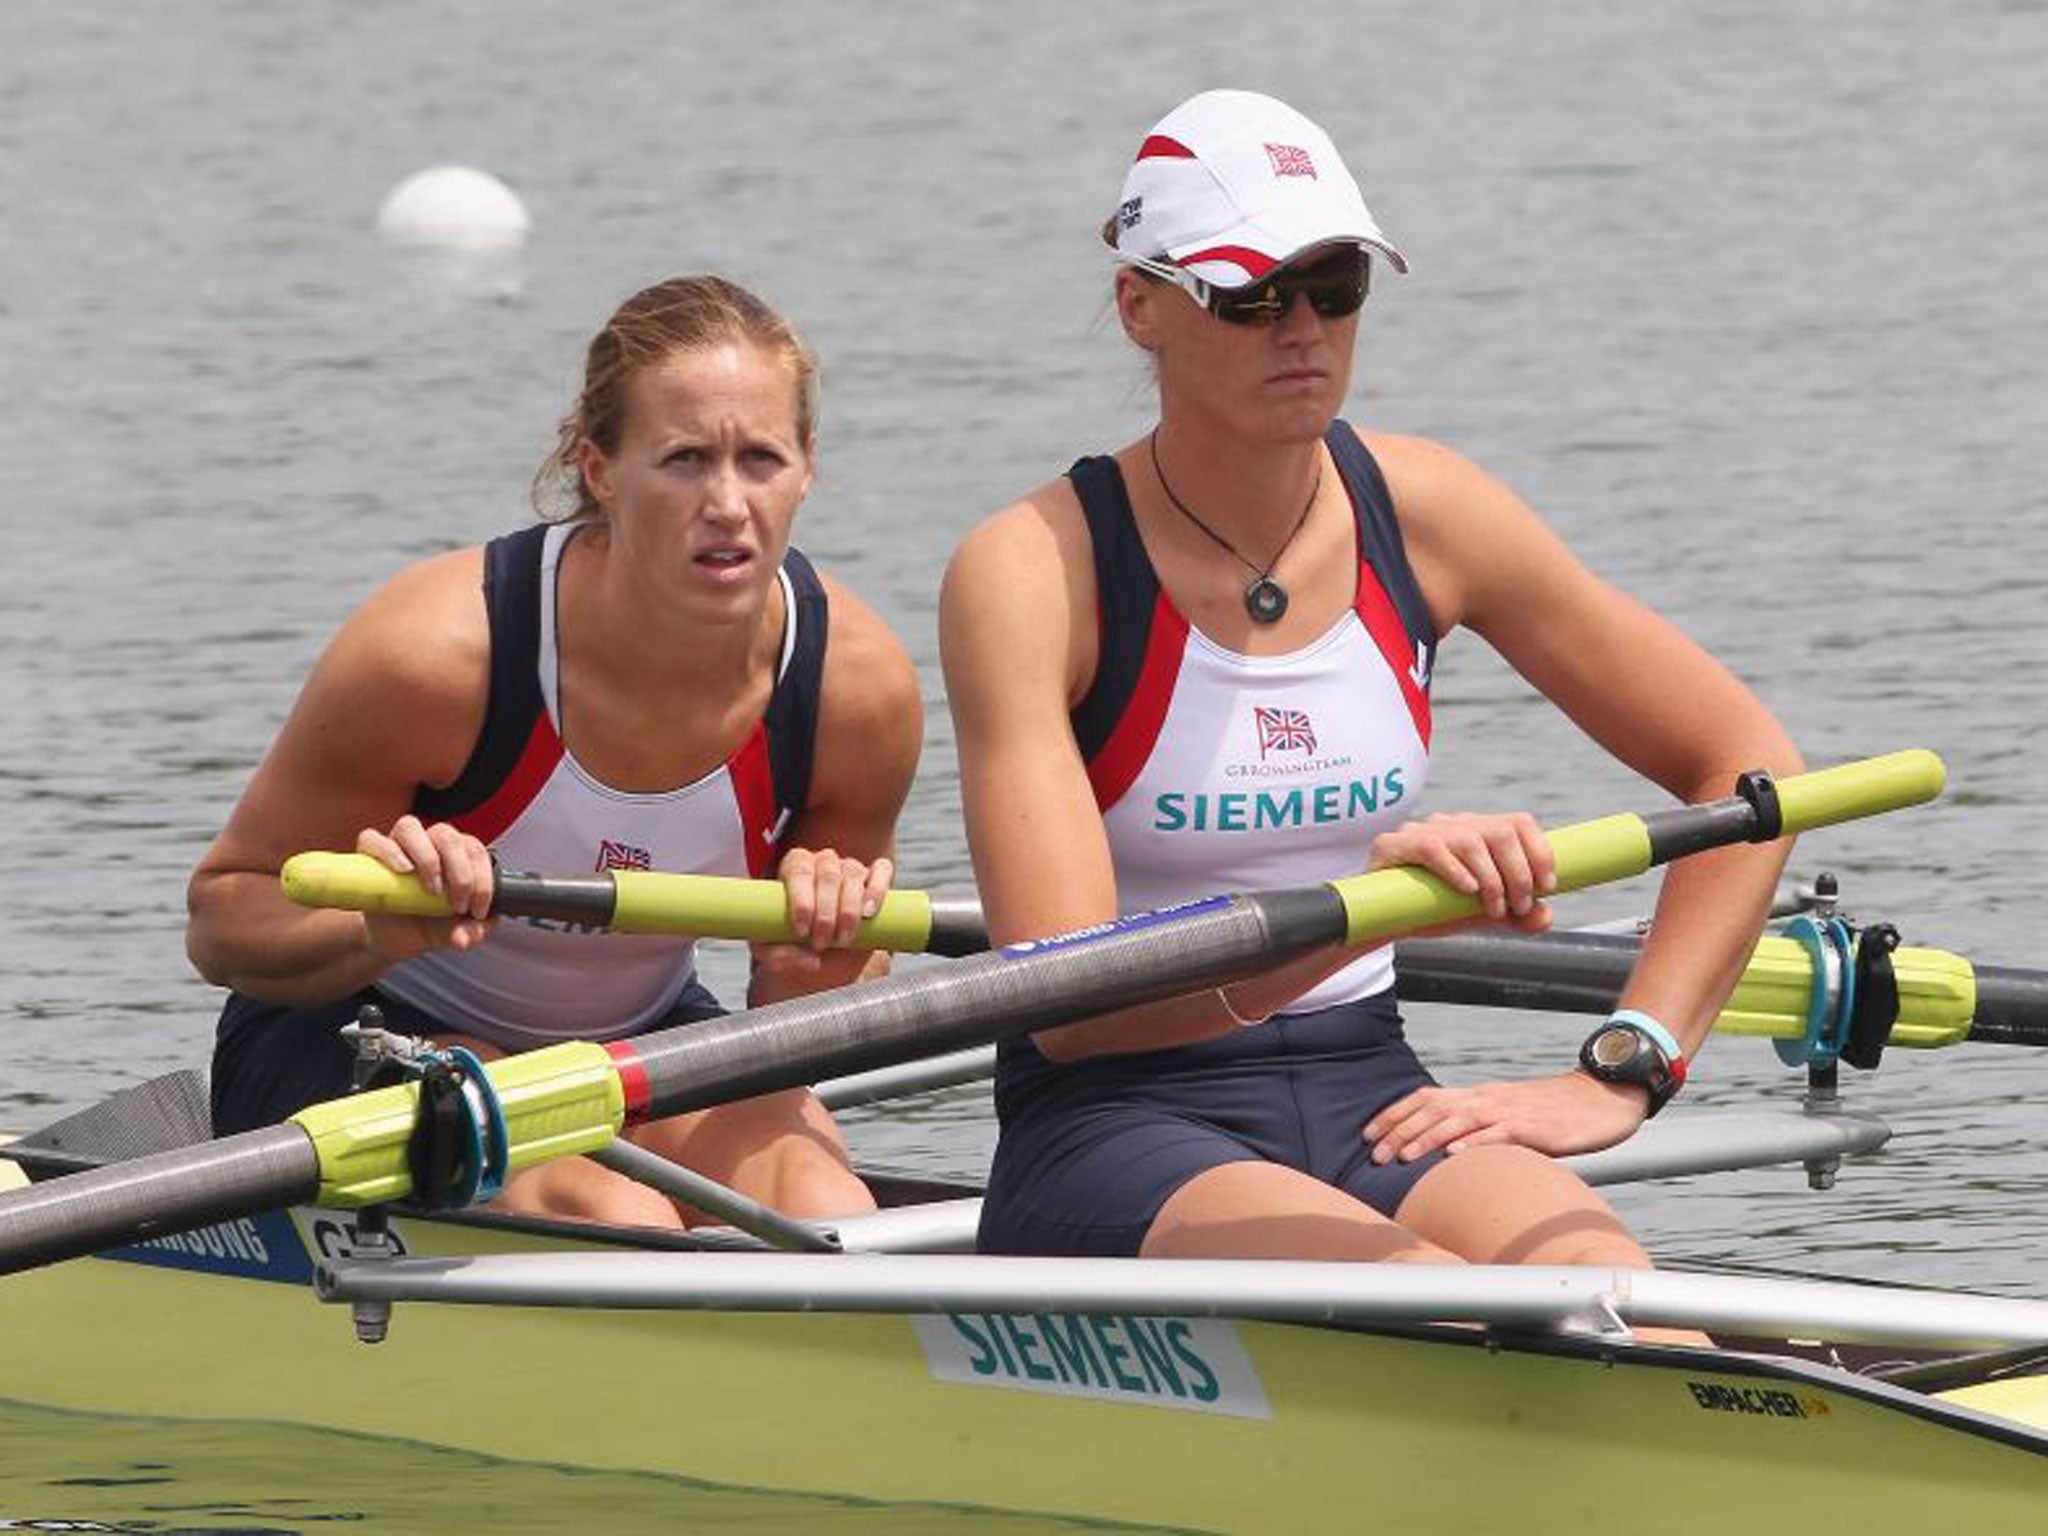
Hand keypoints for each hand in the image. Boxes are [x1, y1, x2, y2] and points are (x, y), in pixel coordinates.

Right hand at [354, 815, 493, 962]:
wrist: (395, 938)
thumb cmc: (430, 924)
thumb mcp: (455, 932)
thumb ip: (470, 932)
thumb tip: (467, 938)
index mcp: (457, 852)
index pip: (475, 849)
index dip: (483, 879)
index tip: (477, 911)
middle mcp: (429, 841)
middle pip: (447, 835)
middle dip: (460, 872)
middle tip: (457, 904)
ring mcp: (397, 844)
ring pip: (410, 827)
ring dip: (426, 858)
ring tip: (432, 889)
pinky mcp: (369, 855)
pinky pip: (371, 838)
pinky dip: (388, 851)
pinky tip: (402, 870)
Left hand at [778, 845, 893, 951]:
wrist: (825, 951)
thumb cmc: (794, 943)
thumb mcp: (775, 951)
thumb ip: (780, 957)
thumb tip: (811, 960)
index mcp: (794, 867)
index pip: (798, 871)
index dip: (801, 900)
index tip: (802, 931)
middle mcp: (823, 861)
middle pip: (827, 874)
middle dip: (825, 913)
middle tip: (822, 943)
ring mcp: (850, 867)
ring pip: (853, 874)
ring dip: (849, 910)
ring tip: (843, 939)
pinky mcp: (876, 877)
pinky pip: (882, 870)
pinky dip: (877, 889)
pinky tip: (869, 912)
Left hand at [1363, 1072, 1649, 1162]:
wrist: (1602, 1097)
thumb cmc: (1553, 1113)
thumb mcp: (1508, 1116)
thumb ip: (1479, 1128)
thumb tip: (1445, 1150)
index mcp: (1479, 1096)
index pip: (1426, 1099)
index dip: (1394, 1115)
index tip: (1367, 1134)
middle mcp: (1488, 1099)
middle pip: (1434, 1109)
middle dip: (1400, 1131)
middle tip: (1374, 1155)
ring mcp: (1510, 1111)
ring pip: (1460, 1119)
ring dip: (1427, 1138)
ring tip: (1402, 1157)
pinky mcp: (1535, 1127)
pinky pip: (1500, 1134)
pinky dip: (1474, 1143)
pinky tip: (1455, 1156)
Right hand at [1368, 811, 1554, 932]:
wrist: (1383, 922)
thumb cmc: (1433, 910)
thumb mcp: (1481, 916)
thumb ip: (1515, 916)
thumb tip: (1546, 916)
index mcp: (1478, 832)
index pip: (1519, 823)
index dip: (1539, 851)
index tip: (1546, 886)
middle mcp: (1453, 824)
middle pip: (1500, 830)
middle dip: (1518, 873)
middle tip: (1518, 906)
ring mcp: (1423, 830)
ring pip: (1469, 840)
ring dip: (1491, 879)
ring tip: (1492, 909)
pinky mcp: (1394, 843)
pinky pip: (1431, 847)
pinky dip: (1455, 869)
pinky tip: (1466, 890)